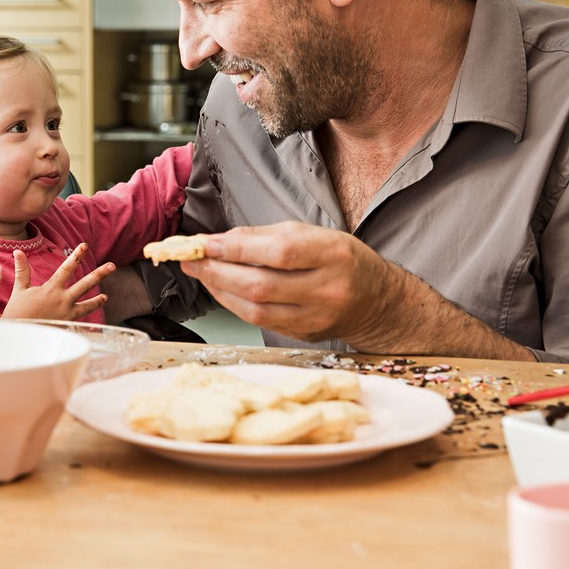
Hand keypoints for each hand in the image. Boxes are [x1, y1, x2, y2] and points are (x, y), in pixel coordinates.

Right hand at [1, 243, 111, 321]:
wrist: (19, 335)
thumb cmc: (18, 312)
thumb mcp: (20, 289)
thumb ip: (23, 270)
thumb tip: (18, 251)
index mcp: (51, 289)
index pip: (67, 268)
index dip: (76, 256)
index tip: (85, 245)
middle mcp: (62, 300)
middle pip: (85, 285)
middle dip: (99, 274)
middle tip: (112, 266)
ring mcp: (66, 314)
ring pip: (86, 306)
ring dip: (97, 301)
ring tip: (106, 297)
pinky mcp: (66, 326)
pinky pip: (79, 321)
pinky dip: (85, 320)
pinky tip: (89, 319)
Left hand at [179, 222, 400, 343]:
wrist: (377, 302)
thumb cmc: (342, 260)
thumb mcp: (314, 234)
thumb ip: (266, 235)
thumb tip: (221, 241)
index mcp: (333, 254)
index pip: (279, 252)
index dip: (237, 248)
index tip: (206, 243)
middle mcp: (327, 289)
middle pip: (261, 285)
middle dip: (217, 271)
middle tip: (191, 259)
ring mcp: (315, 318)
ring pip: (255, 310)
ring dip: (219, 290)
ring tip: (201, 273)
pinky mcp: (303, 335)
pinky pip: (259, 322)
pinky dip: (234, 305)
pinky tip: (221, 290)